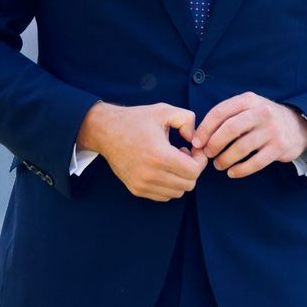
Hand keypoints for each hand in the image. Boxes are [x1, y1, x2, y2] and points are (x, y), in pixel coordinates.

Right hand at [76, 101, 207, 200]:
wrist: (106, 132)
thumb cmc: (136, 120)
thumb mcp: (165, 111)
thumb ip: (187, 120)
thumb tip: (195, 140)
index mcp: (159, 155)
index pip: (194, 171)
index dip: (200, 160)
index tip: (193, 149)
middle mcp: (150, 174)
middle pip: (188, 184)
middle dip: (192, 169)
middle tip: (184, 154)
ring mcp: (142, 184)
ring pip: (177, 192)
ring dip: (181, 178)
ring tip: (173, 160)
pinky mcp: (136, 189)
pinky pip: (164, 196)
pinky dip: (169, 185)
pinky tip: (164, 168)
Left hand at [191, 92, 306, 178]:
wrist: (298, 126)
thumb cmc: (263, 119)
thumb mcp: (249, 108)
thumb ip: (227, 117)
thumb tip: (200, 137)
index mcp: (249, 100)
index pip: (220, 112)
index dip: (205, 129)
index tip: (196, 142)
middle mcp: (261, 112)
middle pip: (230, 129)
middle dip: (214, 144)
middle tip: (207, 154)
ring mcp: (272, 130)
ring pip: (241, 148)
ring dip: (225, 159)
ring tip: (219, 165)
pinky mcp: (279, 147)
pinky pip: (255, 163)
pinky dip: (240, 170)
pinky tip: (233, 172)